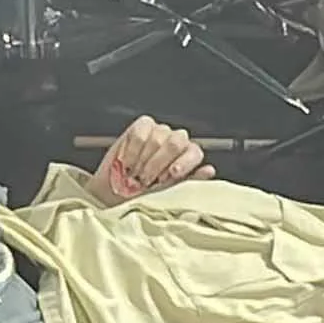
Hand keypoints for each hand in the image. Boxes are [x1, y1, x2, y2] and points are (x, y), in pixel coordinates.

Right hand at [89, 116, 215, 205]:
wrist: (115, 195)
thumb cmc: (144, 196)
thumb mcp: (168, 194)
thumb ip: (189, 181)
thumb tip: (209, 171)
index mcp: (189, 157)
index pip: (194, 152)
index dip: (182, 164)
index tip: (168, 176)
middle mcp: (177, 142)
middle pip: (176, 142)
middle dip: (158, 164)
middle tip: (146, 180)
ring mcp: (160, 131)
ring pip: (157, 138)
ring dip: (143, 161)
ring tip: (135, 174)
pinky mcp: (142, 126)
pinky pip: (140, 133)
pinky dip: (131, 150)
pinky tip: (128, 162)